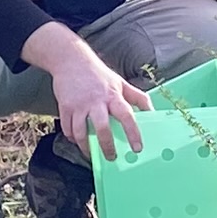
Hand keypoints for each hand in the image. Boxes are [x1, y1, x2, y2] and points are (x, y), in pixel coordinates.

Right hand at [27, 25, 149, 158]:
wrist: (70, 60)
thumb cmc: (97, 73)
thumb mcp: (120, 82)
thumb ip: (137, 97)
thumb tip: (152, 111)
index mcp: (113, 95)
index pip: (126, 116)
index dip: (133, 133)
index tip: (138, 148)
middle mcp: (96, 101)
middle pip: (102, 128)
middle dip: (107, 146)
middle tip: (112, 157)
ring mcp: (79, 105)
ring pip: (81, 132)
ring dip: (86, 147)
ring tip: (92, 154)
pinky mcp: (65, 107)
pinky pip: (67, 129)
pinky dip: (72, 138)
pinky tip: (78, 141)